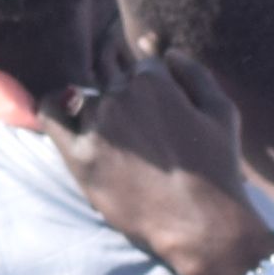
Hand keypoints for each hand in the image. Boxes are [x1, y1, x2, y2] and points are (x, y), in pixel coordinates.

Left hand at [53, 47, 273, 274]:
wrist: (201, 223)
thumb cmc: (218, 167)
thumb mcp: (221, 110)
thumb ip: (193, 71)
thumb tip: (166, 51)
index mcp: (152, 80)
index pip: (141, 68)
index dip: (151, 91)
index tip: (156, 113)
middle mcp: (120, 96)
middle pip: (113, 85)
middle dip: (127, 105)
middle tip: (144, 137)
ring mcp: (97, 126)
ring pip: (87, 102)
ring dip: (99, 116)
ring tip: (120, 145)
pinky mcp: (80, 157)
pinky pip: (51, 116)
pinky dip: (54, 107)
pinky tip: (63, 111)